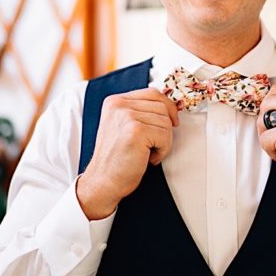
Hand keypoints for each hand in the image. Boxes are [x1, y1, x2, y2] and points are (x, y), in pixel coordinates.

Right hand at [77, 88, 178, 219]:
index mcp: (114, 101)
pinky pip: (165, 136)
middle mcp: (119, 105)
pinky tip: (147, 158)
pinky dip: (162, 150)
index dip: (167, 107)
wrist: (103, 182)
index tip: (172, 122)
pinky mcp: (136, 130)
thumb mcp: (122, 127)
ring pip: (166, 122)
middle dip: (164, 128)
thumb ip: (139, 112)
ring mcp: (127, 116)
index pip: (152, 93)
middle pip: (162, 107)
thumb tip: (169, 107)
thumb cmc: (116, 159)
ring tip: (147, 153)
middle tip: (151, 146)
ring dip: (163, 141)